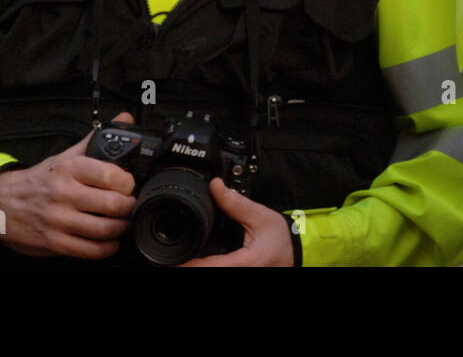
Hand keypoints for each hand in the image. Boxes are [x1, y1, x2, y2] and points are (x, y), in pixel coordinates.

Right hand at [0, 111, 136, 258]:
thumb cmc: (39, 180)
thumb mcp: (64, 156)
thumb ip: (95, 140)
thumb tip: (125, 119)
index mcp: (69, 169)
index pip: (111, 175)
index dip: (129, 183)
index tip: (131, 185)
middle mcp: (64, 194)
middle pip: (113, 205)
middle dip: (129, 207)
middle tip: (132, 206)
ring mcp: (58, 220)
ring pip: (104, 230)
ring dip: (122, 228)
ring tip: (124, 223)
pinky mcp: (54, 242)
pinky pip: (89, 251)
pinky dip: (107, 249)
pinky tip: (110, 242)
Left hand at [179, 179, 294, 266]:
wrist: (296, 254)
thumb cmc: (282, 239)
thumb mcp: (261, 217)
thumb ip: (236, 204)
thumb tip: (215, 186)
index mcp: (244, 263)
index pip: (209, 267)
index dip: (188, 265)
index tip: (168, 261)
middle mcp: (240, 273)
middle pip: (205, 273)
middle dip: (186, 266)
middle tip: (166, 261)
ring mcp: (239, 276)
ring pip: (210, 274)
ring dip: (194, 267)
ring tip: (175, 262)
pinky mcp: (237, 274)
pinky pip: (216, 272)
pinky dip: (204, 266)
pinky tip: (193, 262)